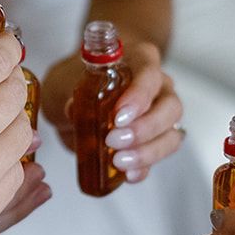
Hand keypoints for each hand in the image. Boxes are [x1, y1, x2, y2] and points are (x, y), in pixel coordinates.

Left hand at [40, 39, 184, 182]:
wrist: (81, 90)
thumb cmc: (77, 78)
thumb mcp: (63, 82)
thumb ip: (68, 93)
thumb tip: (73, 111)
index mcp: (141, 61)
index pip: (150, 75)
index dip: (139, 96)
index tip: (118, 117)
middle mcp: (159, 87)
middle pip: (170, 107)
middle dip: (145, 128)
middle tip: (113, 140)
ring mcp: (161, 114)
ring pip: (171, 134)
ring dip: (148, 151)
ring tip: (119, 161)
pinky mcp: (154, 140)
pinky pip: (159, 156)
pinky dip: (145, 167)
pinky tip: (127, 174)